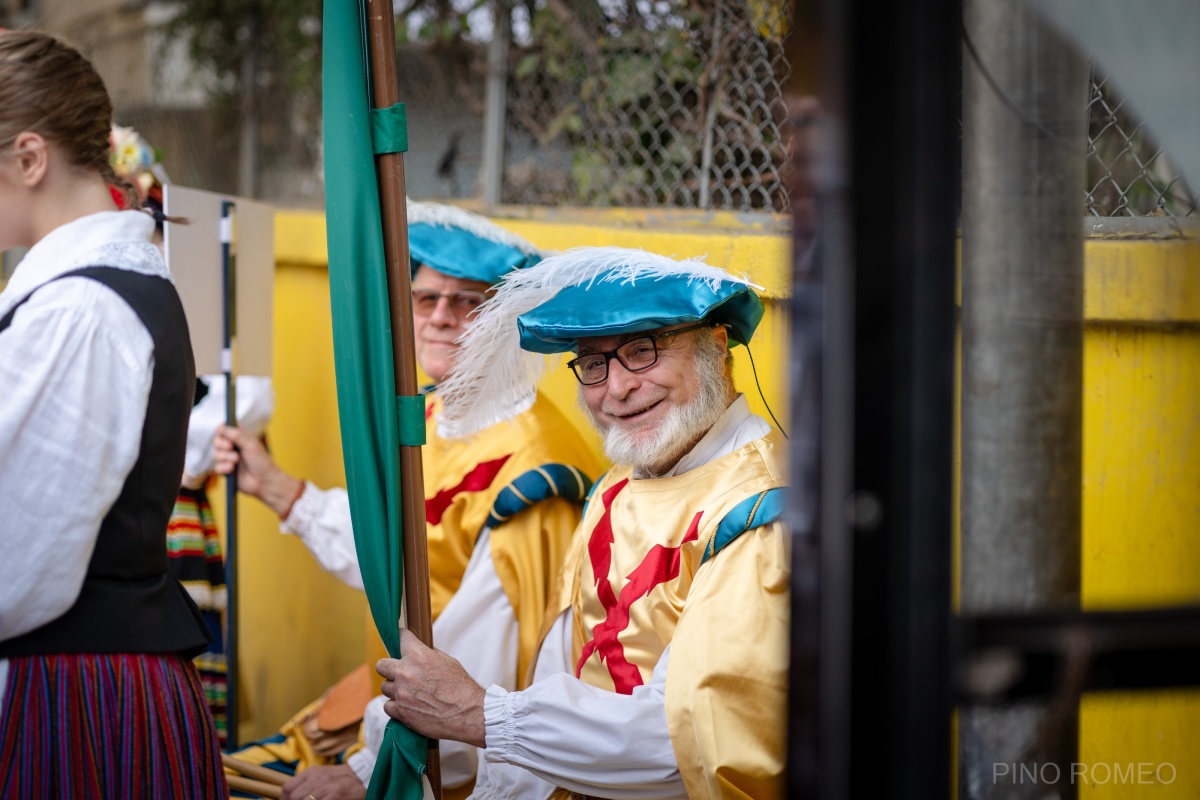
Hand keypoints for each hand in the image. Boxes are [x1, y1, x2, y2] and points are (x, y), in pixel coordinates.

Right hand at [214, 423, 301, 515]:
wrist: (264, 481)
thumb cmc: (261, 461)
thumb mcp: (250, 444)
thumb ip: (236, 434)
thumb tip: (221, 428)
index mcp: (239, 437)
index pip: (224, 429)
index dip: (221, 430)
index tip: (222, 432)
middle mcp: (232, 447)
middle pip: (216, 441)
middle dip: (222, 444)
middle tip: (231, 447)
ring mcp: (228, 459)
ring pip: (216, 455)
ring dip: (225, 457)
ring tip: (237, 460)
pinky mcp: (225, 471)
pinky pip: (216, 467)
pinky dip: (224, 468)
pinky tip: (232, 469)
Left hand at [281, 764, 364, 799]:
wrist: (363, 776)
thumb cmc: (340, 779)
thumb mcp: (321, 776)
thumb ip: (306, 784)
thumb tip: (290, 797)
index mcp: (311, 772)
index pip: (287, 788)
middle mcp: (317, 778)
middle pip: (294, 797)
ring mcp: (326, 786)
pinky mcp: (335, 795)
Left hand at [377, 628, 486, 747]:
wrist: (467, 713)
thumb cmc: (461, 686)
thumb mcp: (448, 661)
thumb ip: (429, 654)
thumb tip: (418, 650)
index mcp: (418, 655)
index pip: (400, 638)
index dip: (402, 639)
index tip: (401, 642)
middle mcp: (405, 672)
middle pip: (381, 665)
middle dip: (389, 668)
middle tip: (399, 672)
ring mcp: (401, 693)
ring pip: (385, 687)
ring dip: (395, 689)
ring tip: (410, 693)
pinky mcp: (400, 711)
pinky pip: (387, 706)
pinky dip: (396, 706)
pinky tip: (408, 706)